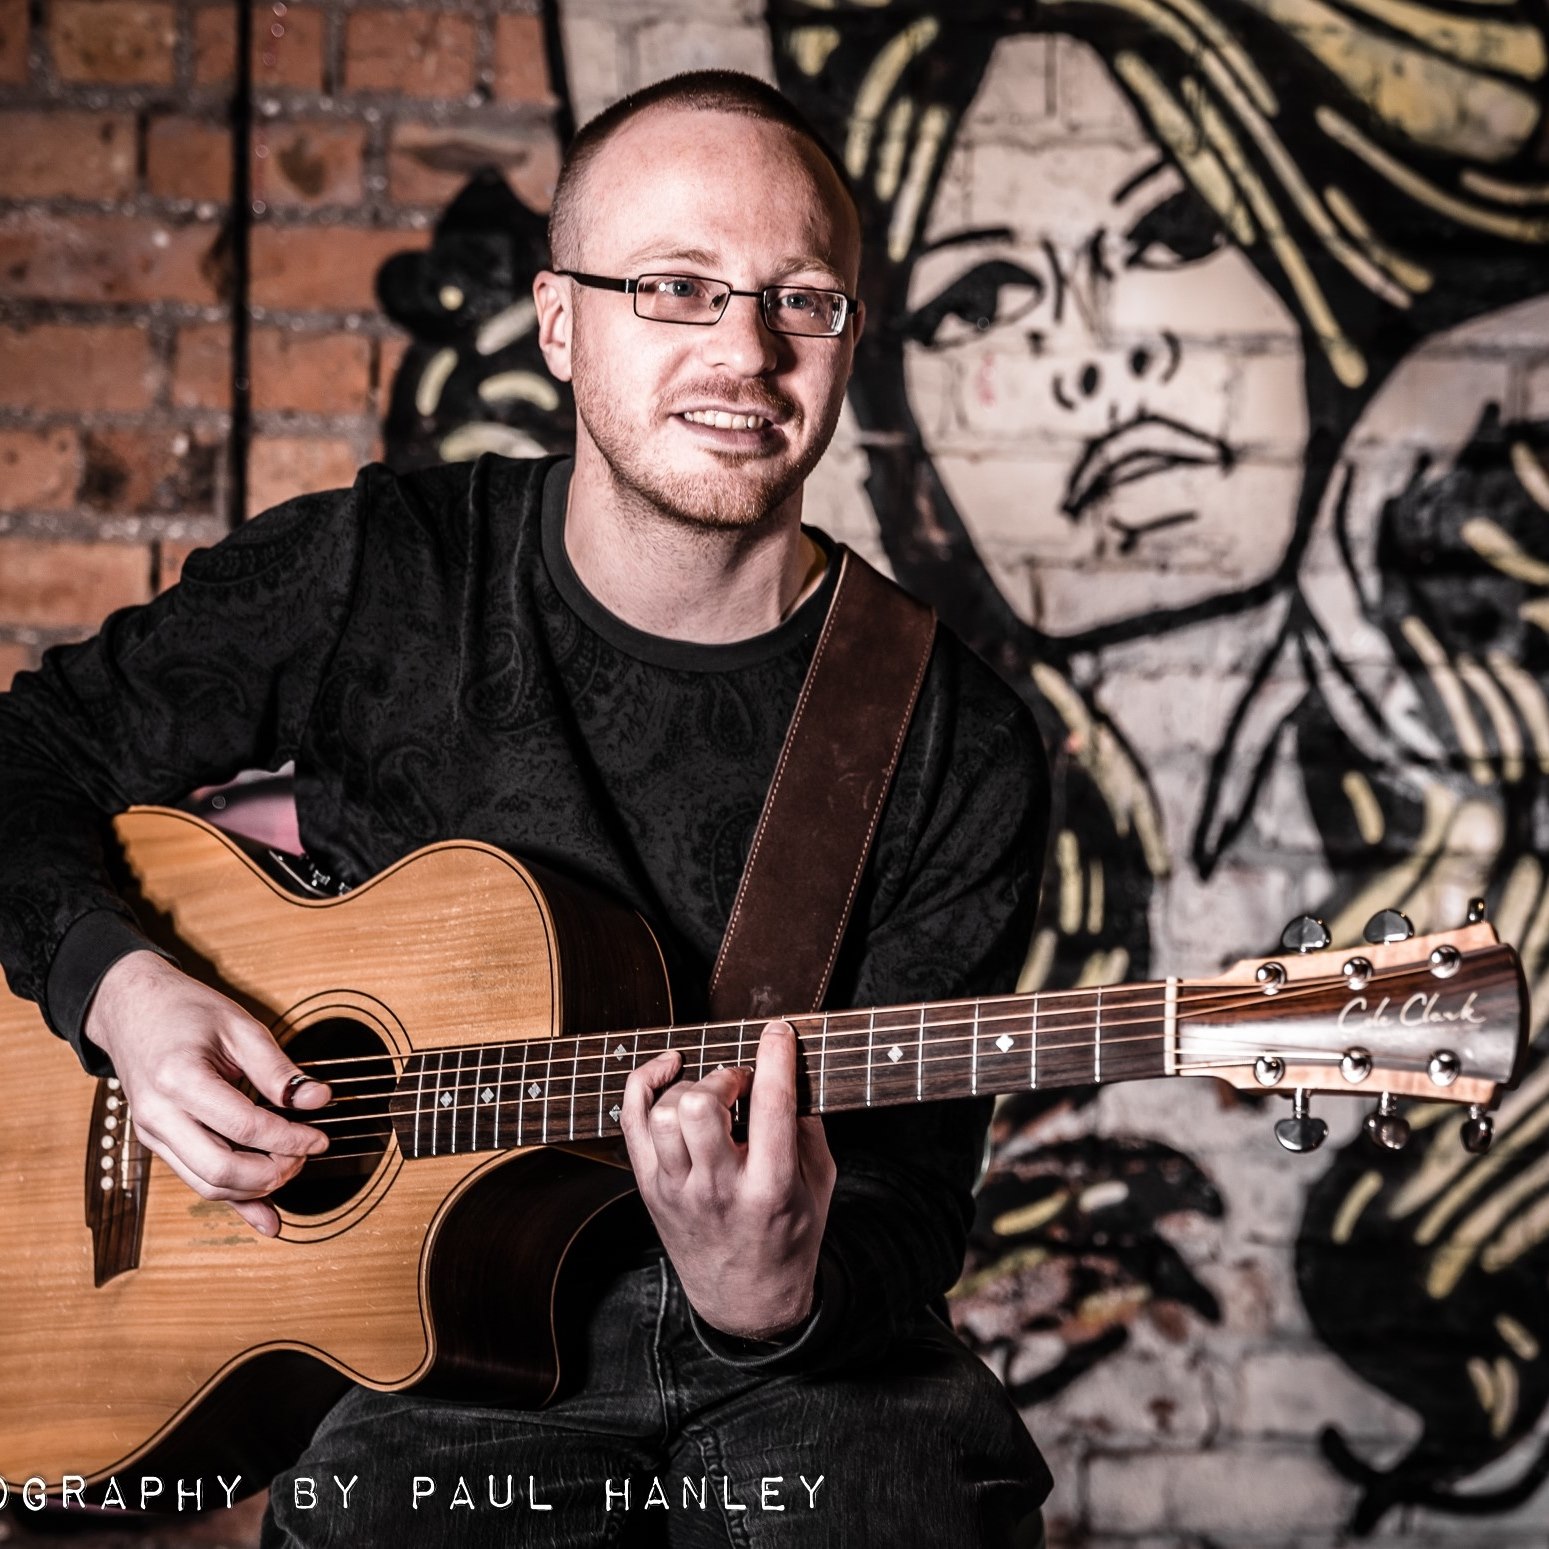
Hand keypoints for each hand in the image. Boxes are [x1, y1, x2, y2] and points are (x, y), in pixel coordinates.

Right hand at [85, 950, 330, 1236]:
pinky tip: (266, 1217)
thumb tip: (318, 1100)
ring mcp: (154, 1134)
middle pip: (221, 1168)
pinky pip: (197, 1181)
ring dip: (256, 1188)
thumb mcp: (240, 1027)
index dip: (289, 1138)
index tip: (320, 1137)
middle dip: (273, 1171)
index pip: (244, 1126)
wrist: (131, 1008)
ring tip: (292, 1167)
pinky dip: (234, 1202)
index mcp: (179, 1079)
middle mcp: (159, 1115)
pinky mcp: (158, 1144)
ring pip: (207, 1184)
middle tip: (306, 1154)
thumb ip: (279, 1069)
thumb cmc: (184, 1011)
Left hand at [620, 1020, 835, 1339]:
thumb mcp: (820, 1185)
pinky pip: (632, 1122)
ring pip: (663, 1114)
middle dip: (725, 1076)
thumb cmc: (789, 1237)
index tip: (779, 1032)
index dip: (775, 1056)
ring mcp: (677, 1190)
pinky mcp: (650, 1188)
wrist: (747, 1303)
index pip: (770, 1106)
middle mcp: (718, 1188)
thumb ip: (808, 1126)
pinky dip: (645, 1083)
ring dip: (691, 1085)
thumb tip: (791, 1068)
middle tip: (742, 1083)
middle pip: (699, 1107)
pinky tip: (670, 1068)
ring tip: (713, 1092)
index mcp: (770, 1187)